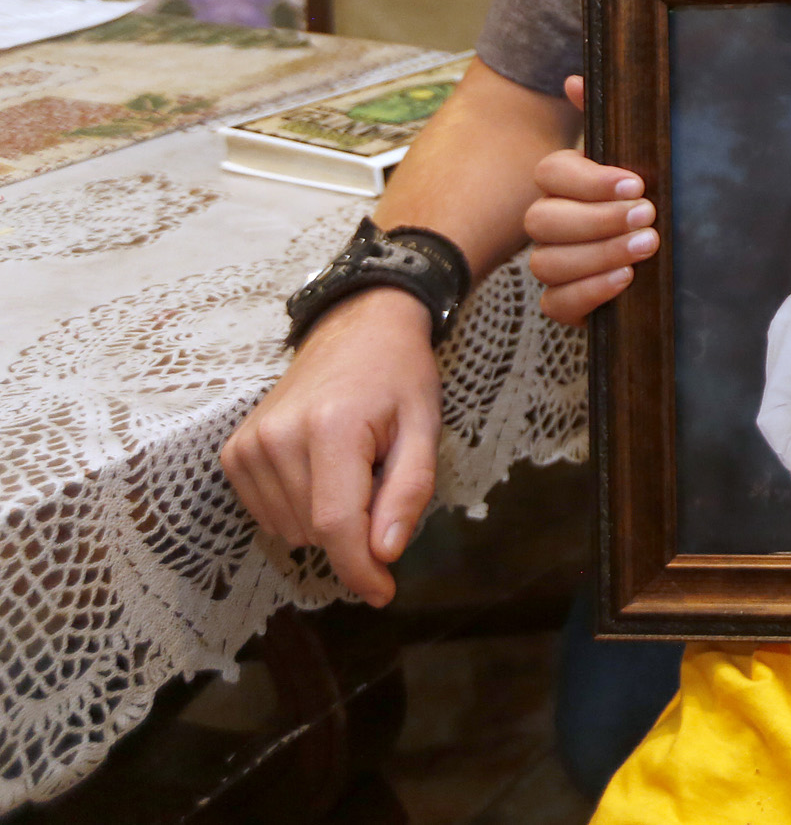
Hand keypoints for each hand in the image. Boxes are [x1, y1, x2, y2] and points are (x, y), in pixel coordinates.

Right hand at [220, 286, 441, 606]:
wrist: (356, 329)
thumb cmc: (398, 377)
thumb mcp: (424, 428)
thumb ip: (408, 492)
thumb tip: (384, 555)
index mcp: (331, 428)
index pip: (336, 524)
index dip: (359, 569)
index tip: (382, 593)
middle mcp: (277, 438)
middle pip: (315, 532)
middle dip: (355, 530)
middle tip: (378, 477)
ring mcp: (248, 446)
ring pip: (290, 531)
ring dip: (326, 519)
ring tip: (350, 466)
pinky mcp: (233, 453)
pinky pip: (268, 515)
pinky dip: (300, 508)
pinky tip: (320, 469)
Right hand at [524, 75, 656, 324]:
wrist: (669, 254)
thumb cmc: (648, 198)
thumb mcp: (640, 156)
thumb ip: (610, 120)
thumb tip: (573, 80)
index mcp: (564, 182)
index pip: (551, 173)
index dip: (590, 180)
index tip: (636, 183)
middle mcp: (549, 222)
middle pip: (543, 220)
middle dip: (597, 219)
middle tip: (648, 215)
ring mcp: (552, 263)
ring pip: (547, 262)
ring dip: (598, 255)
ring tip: (646, 247)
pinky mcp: (564, 302)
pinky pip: (556, 304)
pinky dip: (589, 292)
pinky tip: (626, 280)